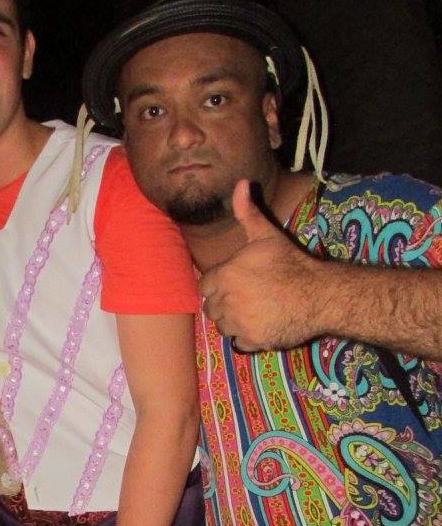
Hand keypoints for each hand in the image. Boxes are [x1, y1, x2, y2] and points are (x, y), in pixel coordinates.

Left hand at [199, 179, 321, 351]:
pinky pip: (237, 343)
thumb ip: (248, 212)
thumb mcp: (267, 235)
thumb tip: (240, 183)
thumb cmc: (291, 263)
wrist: (319, 294)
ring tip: (253, 311)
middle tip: (245, 298)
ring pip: (222, 327)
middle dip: (223, 303)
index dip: (218, 284)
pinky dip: (246, 337)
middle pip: (211, 308)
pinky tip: (260, 325)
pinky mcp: (251, 342)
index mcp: (224, 276)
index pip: (205, 286)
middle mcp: (226, 302)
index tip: (234, 283)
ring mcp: (238, 324)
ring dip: (232, 321)